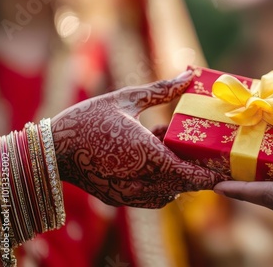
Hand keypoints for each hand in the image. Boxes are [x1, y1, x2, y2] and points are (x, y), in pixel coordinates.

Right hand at [52, 71, 228, 207]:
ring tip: (170, 151)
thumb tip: (189, 73)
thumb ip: (162, 89)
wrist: (50, 149)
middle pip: (181, 185)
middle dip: (196, 172)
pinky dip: (161, 185)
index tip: (223, 169)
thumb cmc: (86, 119)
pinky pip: (152, 198)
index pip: (188, 174)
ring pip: (168, 193)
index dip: (208, 175)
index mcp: (145, 154)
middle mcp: (139, 180)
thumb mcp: (126, 99)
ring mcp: (128, 194)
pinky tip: (154, 163)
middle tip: (206, 157)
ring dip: (177, 177)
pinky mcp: (119, 200)